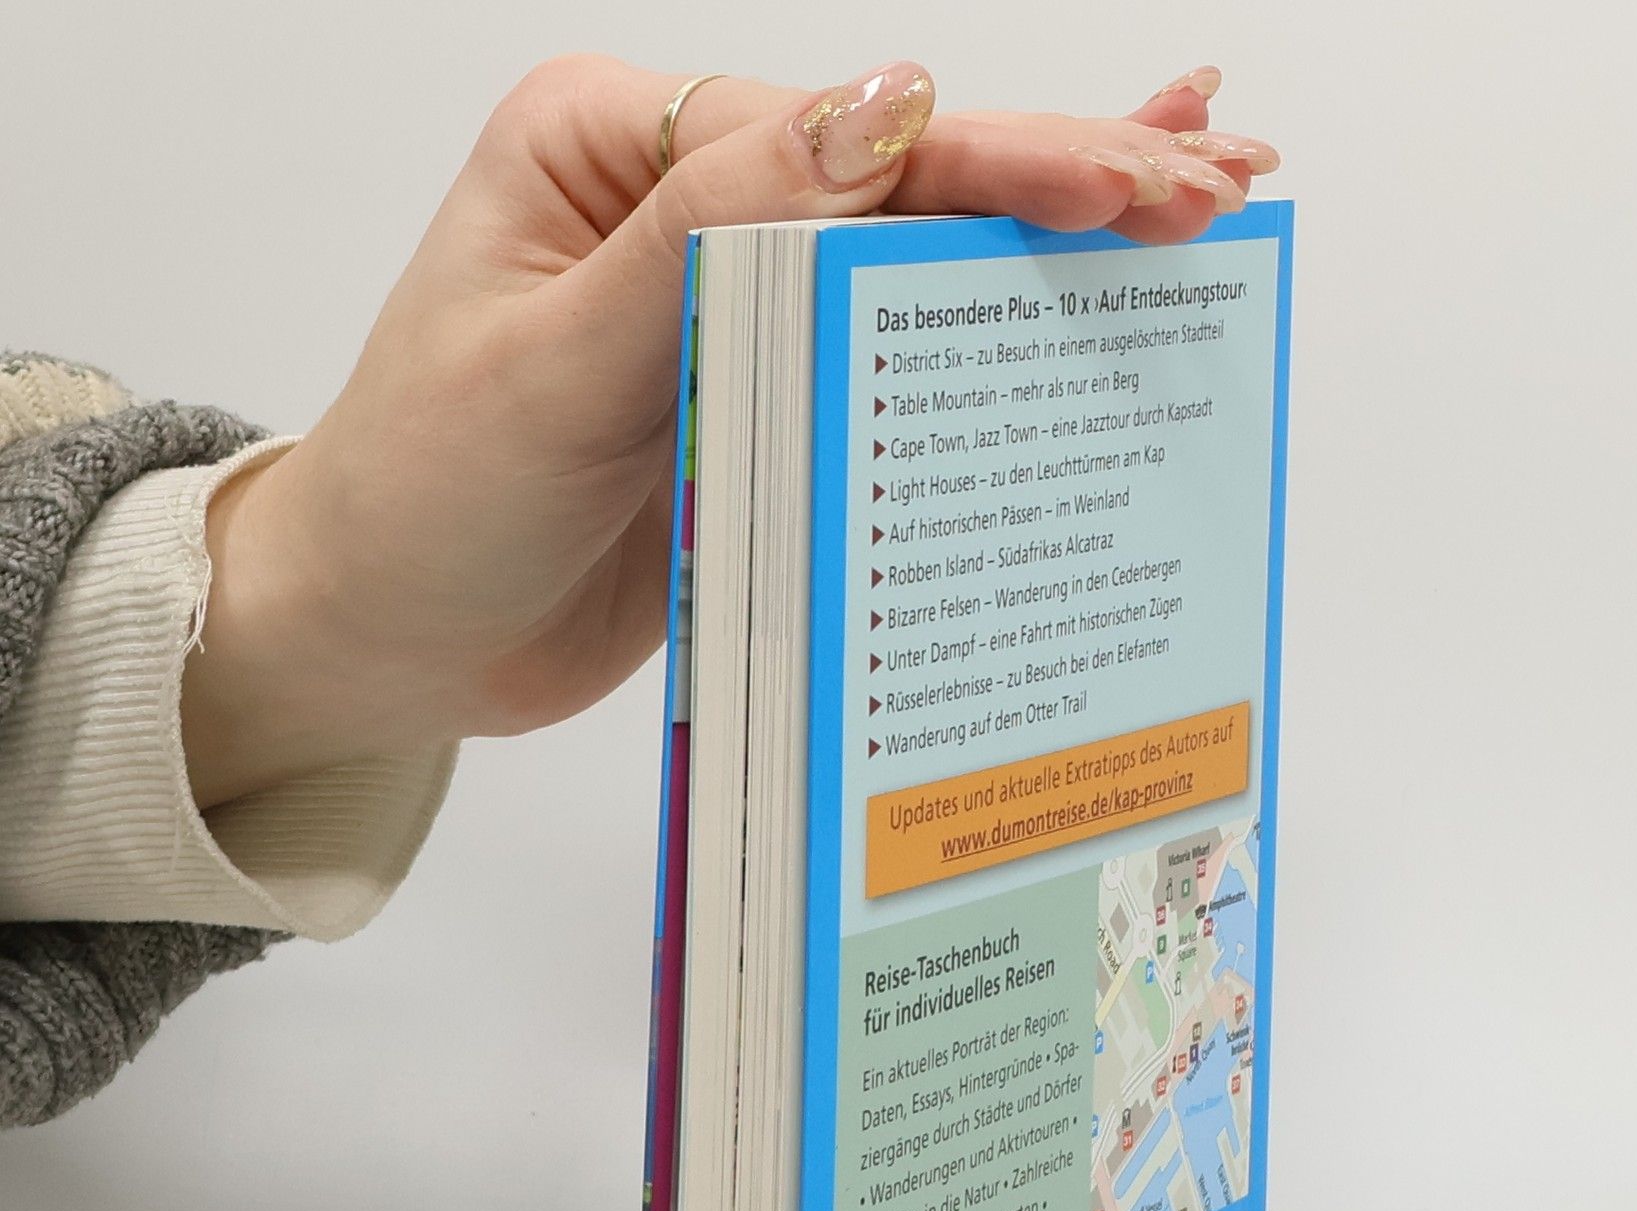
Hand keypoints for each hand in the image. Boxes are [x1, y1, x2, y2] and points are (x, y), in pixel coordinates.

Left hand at [183, 59, 1277, 807]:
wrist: (384, 639)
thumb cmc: (426, 501)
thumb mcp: (551, 366)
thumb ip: (710, 243)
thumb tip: (881, 112)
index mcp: (619, 151)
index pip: (848, 140)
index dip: (1000, 161)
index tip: (1133, 182)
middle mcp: (685, 207)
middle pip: (906, 182)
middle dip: (1066, 180)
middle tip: (1219, 186)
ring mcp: (730, 307)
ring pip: (916, 261)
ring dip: (1057, 238)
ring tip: (1207, 199)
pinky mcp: (759, 403)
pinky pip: (886, 357)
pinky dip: (984, 330)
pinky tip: (1076, 289)